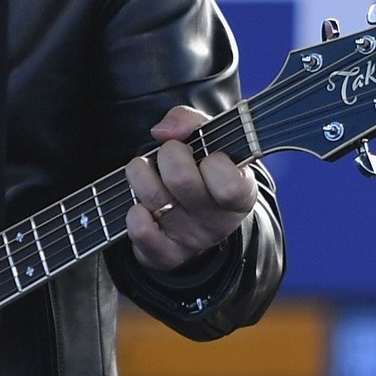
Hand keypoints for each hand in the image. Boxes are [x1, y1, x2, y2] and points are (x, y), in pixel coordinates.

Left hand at [126, 105, 254, 274]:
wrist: (201, 218)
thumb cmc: (206, 169)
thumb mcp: (210, 139)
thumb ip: (190, 121)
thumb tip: (163, 132)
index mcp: (241, 193)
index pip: (229, 183)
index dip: (213, 161)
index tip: (210, 155)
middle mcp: (218, 219)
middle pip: (182, 180)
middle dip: (169, 154)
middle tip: (171, 153)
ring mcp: (192, 239)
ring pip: (155, 198)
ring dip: (140, 173)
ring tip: (146, 169)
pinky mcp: (167, 254)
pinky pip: (142, 235)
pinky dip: (134, 215)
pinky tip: (139, 207)